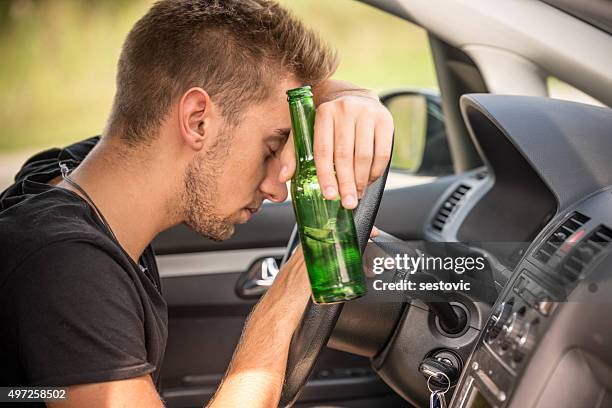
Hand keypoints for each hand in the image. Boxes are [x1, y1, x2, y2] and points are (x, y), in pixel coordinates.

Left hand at [279, 82, 393, 209]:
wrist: (356, 98)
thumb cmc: (330, 122)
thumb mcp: (307, 131)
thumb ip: (293, 152)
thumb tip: (284, 175)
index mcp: (323, 113)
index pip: (323, 150)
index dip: (326, 175)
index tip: (329, 194)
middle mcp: (345, 109)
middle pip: (345, 156)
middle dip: (346, 184)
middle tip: (346, 202)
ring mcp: (367, 113)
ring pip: (364, 156)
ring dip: (361, 181)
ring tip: (356, 194)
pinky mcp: (385, 120)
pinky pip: (382, 153)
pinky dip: (376, 171)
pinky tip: (368, 180)